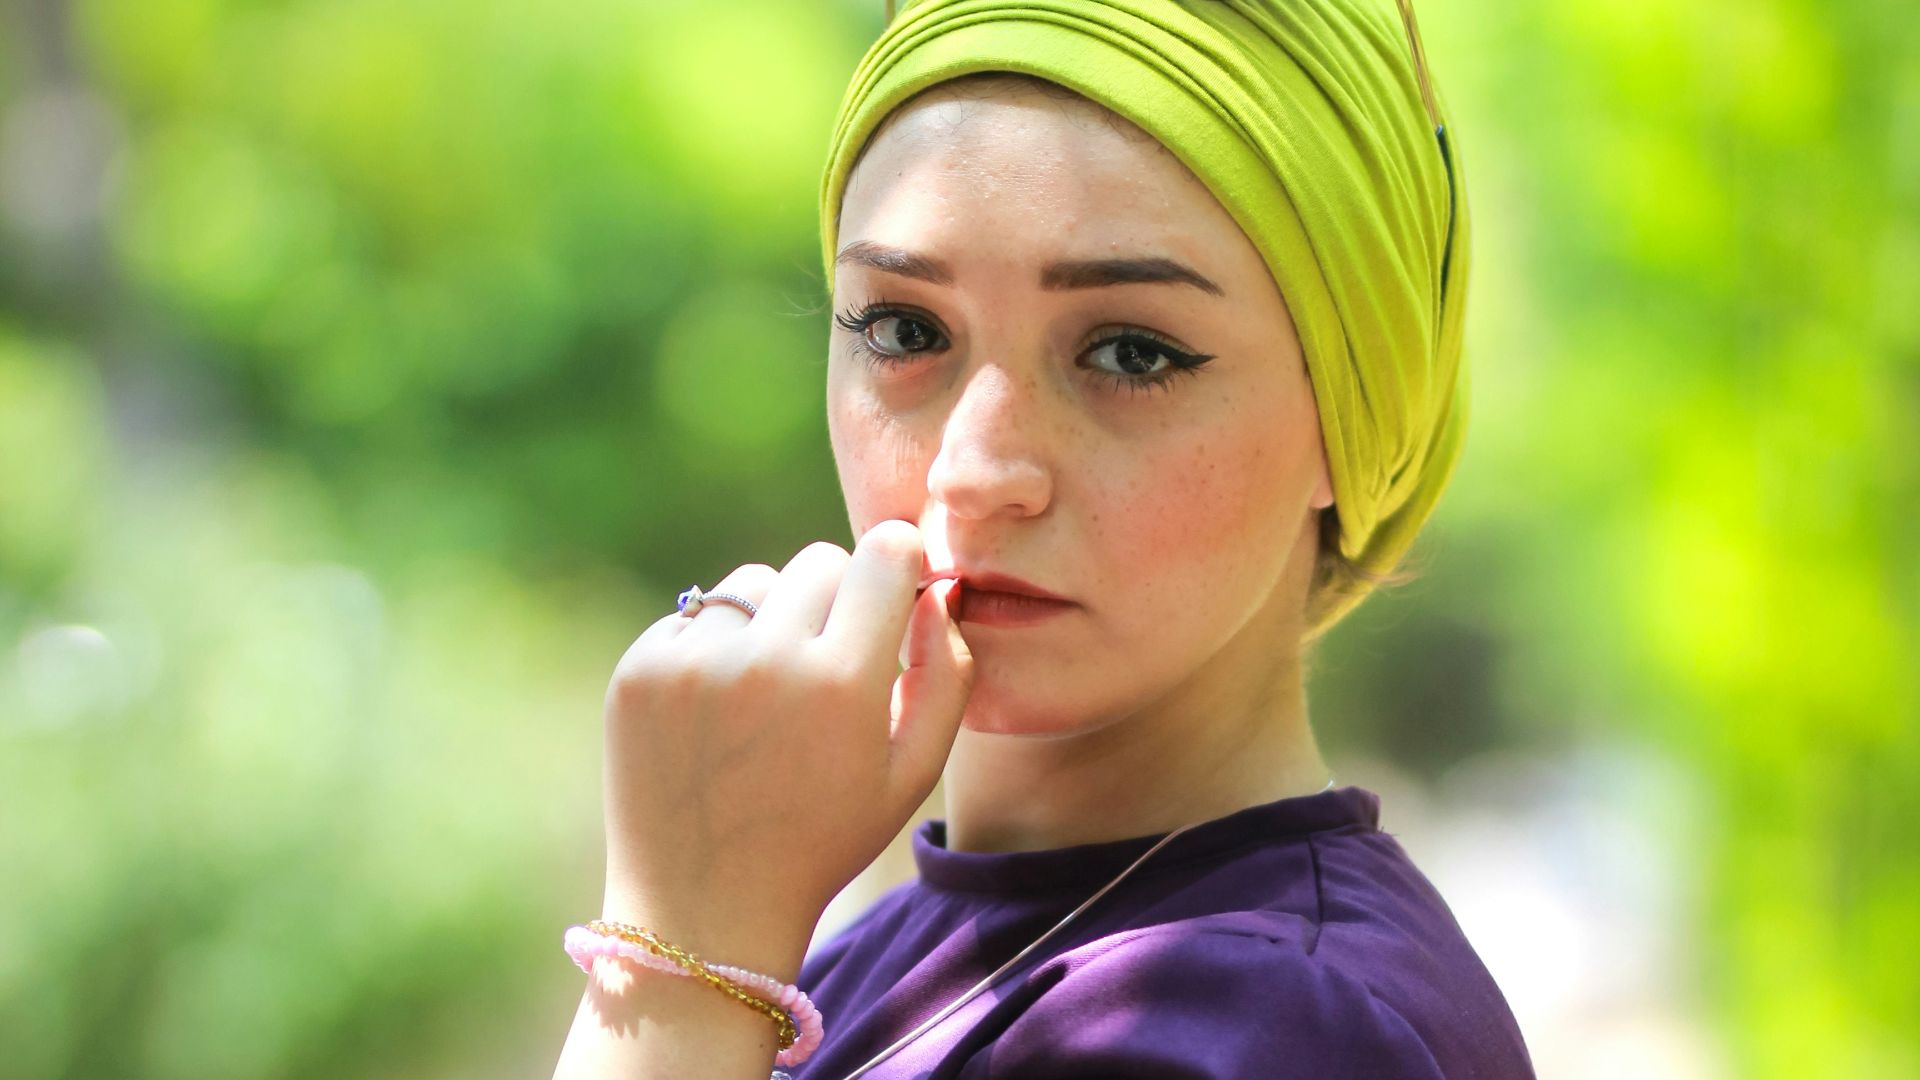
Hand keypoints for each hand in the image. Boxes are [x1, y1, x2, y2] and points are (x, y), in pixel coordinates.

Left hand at [597, 519, 971, 975]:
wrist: (704, 908)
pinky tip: (717, 716)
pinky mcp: (641, 670)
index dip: (898, 565)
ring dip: (771, 620)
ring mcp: (694, 662)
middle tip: (830, 664)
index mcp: (843, 682)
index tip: (894, 591)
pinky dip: (713, 649)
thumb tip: (936, 591)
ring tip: (769, 695)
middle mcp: (766, 659)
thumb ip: (948, 674)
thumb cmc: (824, 840)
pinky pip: (694, 617)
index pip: (885, 552)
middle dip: (838, 599)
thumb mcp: (912, 774)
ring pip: (754, 584)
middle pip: (822, 562)